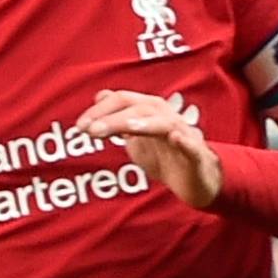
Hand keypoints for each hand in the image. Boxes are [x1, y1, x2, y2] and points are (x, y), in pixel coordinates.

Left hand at [78, 88, 221, 207]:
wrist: (195, 181)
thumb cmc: (165, 156)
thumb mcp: (135, 136)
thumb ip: (117, 116)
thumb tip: (99, 95)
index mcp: (150, 110)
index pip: (122, 100)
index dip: (100, 110)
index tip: (80, 126)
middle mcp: (166, 117)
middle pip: (139, 108)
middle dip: (113, 118)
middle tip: (89, 131)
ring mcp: (183, 135)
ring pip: (163, 123)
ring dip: (143, 124)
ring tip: (125, 129)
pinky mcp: (197, 156)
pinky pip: (193, 146)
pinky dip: (186, 142)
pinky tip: (176, 139)